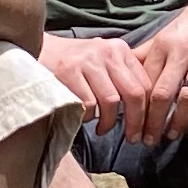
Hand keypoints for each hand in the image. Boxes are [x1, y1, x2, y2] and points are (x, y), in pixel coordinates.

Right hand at [41, 33, 156, 132]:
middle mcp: (107, 52)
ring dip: (109, 122)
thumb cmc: (76, 62)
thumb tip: (147, 110)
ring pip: (111, 101)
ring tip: (103, 129)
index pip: (145, 83)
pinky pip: (88, 104)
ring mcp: (87, 61)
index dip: (149, 111)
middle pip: (134, 93)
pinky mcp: (68, 71)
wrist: (38, 48)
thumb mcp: (104, 60)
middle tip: (132, 138)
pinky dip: (89, 117)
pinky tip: (85, 117)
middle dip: (136, 121)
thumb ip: (124, 76)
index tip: (147, 128)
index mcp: (120, 50)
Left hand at [132, 0, 187, 142]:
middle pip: (161, 94)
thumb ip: (146, 53)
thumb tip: (122, 71)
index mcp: (162, 45)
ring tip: (172, 135)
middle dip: (152, 122)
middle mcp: (181, 52)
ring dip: (178, 121)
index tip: (132, 126)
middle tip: (148, 140)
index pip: (144, 83)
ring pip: (187, 97)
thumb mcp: (167, 32)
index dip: (136, 108)